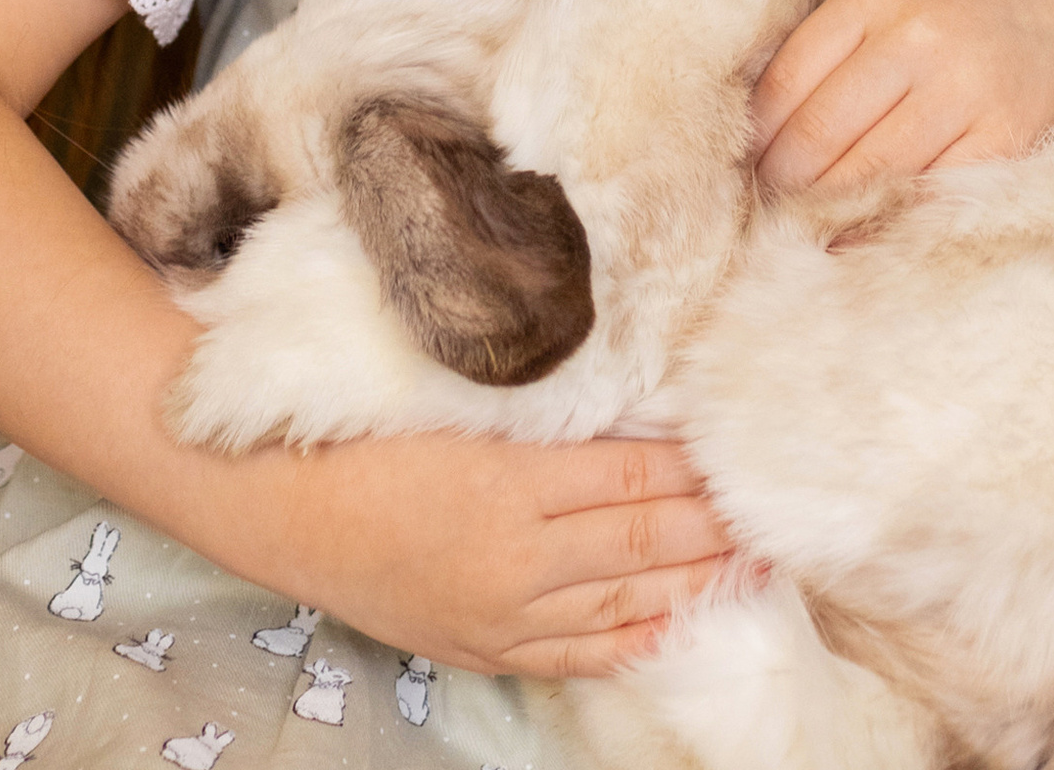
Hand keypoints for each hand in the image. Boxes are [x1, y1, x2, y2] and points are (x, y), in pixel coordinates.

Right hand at [269, 428, 741, 677]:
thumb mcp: (463, 404)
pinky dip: (633, 639)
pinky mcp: (480, 646)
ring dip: (694, 584)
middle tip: (773, 513)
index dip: (692, 466)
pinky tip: (677, 625)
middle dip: (714, 529)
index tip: (739, 450)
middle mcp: (516, 557)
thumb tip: (631, 402)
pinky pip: (576, 652)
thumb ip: (548, 410)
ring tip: (753, 567)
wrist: (279, 503)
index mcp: (512, 482)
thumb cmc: (367, 432)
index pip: (633, 474)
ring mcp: (500, 613)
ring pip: (622, 602)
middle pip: (642, 542)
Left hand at [751, 0, 1053, 194]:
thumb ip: (835, 43)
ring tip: (810, 223)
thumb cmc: (970, 0)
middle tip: (770, 210)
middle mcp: (917, 36)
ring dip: (830, 208)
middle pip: (817, 138)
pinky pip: (928, 194)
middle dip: (784, 186)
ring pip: (867, 174)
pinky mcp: (1007, 136)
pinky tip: (868, 230)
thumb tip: (759, 131)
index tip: (747, 170)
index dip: (756, 142)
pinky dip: (890, 219)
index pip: (783, 86)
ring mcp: (964, 87)